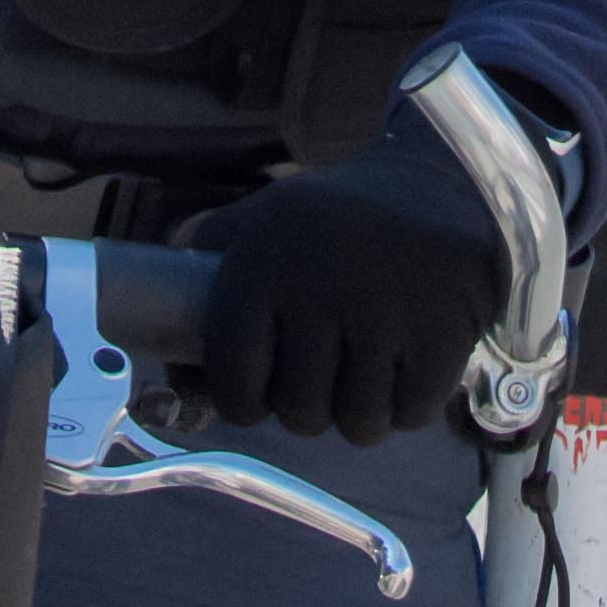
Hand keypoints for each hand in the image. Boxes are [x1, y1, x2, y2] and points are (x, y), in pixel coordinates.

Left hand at [186, 109, 507, 443]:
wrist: (450, 181)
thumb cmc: (346, 212)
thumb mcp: (271, 212)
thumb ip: (211, 248)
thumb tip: (157, 296)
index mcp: (264, 265)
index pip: (234, 380)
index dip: (242, 400)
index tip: (259, 390)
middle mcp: (318, 292)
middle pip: (298, 413)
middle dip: (306, 405)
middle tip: (321, 374)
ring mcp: (383, 319)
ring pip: (356, 425)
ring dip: (358, 411)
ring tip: (363, 372)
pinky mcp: (441, 340)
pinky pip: (408, 416)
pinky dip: (406, 403)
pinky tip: (404, 364)